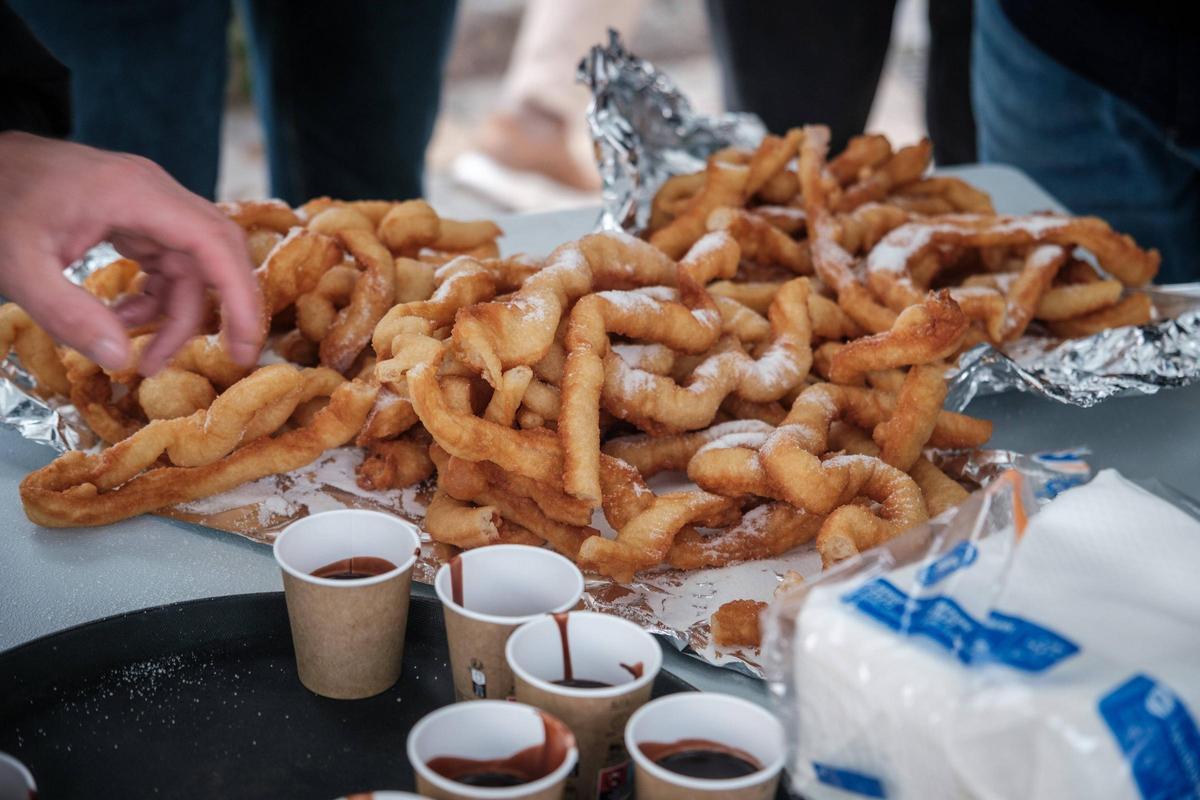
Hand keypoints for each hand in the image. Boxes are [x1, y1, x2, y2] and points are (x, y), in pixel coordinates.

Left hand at [0, 132, 262, 374]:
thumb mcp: (19, 265)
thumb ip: (69, 314)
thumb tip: (120, 359)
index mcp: (136, 195)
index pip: (214, 244)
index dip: (239, 296)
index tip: (245, 344)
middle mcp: (155, 194)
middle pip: (216, 253)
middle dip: (226, 308)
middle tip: (232, 357)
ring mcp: (148, 204)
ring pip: (191, 265)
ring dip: (177, 313)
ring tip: (145, 357)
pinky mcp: (136, 216)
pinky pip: (167, 262)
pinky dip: (155, 298)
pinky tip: (123, 319)